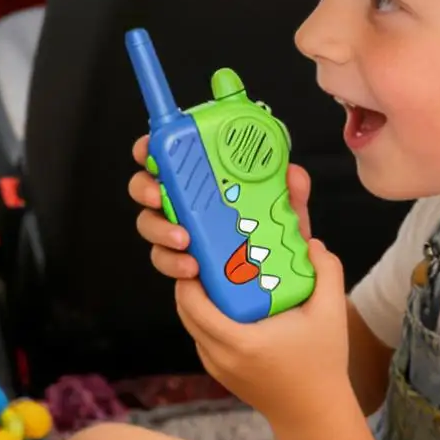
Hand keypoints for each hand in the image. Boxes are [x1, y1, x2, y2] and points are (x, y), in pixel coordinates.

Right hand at [128, 136, 315, 283]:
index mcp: (204, 180)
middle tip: (159, 196)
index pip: (168, 155)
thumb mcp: (287, 215)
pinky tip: (191, 266)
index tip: (149, 151)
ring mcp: (178, 232)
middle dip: (145, 188)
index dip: (150, 148)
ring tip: (183, 239)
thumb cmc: (276, 242)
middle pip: (145, 186)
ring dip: (159, 229)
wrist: (278, 291)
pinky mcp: (179, 261)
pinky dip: (172, 262)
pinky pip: (163, 258)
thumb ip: (290, 193)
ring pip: (148, 223)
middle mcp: (184, 203)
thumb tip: (293, 174)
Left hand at [129, 141, 350, 431]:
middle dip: (189, 281)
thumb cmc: (323, 363)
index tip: (199, 251)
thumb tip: (313, 242)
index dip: (188, 275)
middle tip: (206, 257)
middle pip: (185, 310)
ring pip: (191, 325)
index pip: (192, 302)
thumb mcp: (332, 314)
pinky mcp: (220, 374)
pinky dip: (205, 319)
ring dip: (196, 300)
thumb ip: (327, 272)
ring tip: (215, 275)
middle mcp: (220, 355)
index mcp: (239, 340)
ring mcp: (217, 367)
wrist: (316, 416)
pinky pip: (202, 338)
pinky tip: (226, 303)